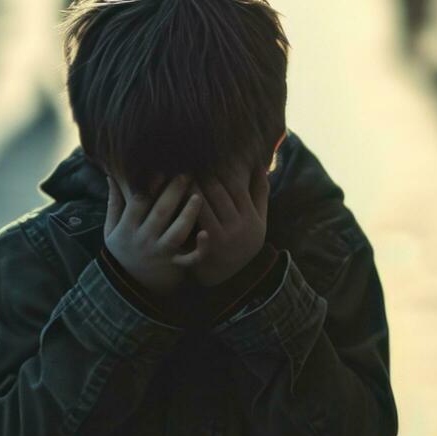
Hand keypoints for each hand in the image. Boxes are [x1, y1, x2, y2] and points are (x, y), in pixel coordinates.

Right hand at [105, 174, 204, 295]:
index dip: (150, 184)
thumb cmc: (122, 251)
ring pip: (177, 232)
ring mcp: (160, 253)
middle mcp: (144, 239)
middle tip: (186, 173)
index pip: (138, 202)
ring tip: (198, 196)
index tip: (162, 168)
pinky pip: (190, 258)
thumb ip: (114, 203)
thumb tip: (112, 175)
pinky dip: (200, 248)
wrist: (128, 287)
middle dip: (173, 192)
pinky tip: (206, 234)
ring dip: (188, 214)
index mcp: (127, 228)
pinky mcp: (175, 264)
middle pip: (160, 212)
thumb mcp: (111, 229)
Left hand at [180, 163, 270, 286]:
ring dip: (188, 188)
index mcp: (251, 216)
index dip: (220, 168)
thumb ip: (260, 192)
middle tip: (187, 160)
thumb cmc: (244, 240)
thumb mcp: (259, 219)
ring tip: (178, 174)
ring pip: (201, 205)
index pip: (235, 184)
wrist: (235, 279)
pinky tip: (176, 200)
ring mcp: (221, 239)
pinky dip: (187, 213)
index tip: (207, 156)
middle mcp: (238, 227)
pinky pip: (194, 227)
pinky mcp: (205, 250)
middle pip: (216, 192)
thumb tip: (260, 164)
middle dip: (201, 174)